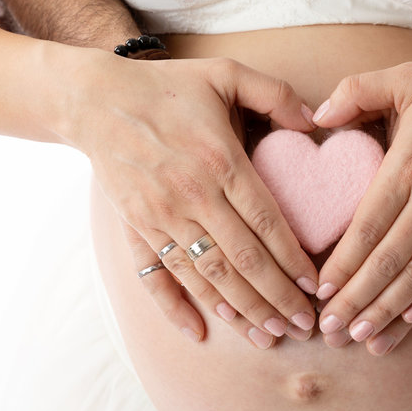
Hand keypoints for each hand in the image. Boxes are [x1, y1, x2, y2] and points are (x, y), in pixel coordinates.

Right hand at [70, 53, 320, 345]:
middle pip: (242, 260)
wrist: (95, 100)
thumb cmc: (168, 87)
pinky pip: (158, 275)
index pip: (266, 222)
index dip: (293, 260)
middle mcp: (192, 195)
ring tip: (269, 336)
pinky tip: (200, 333)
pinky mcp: (138, 227)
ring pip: (206, 275)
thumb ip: (275, 93)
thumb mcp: (225, 74)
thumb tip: (316, 119)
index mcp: (220, 160)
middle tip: (305, 325)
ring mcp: (161, 216)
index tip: (316, 287)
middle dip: (277, 298)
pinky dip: (177, 307)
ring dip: (240, 310)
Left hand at [311, 58, 411, 353]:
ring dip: (394, 313)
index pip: (367, 228)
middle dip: (358, 301)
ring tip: (368, 343)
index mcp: (409, 166)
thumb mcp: (406, 77)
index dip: (343, 264)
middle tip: (331, 332)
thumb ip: (356, 91)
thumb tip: (316, 115)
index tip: (320, 292)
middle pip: (390, 262)